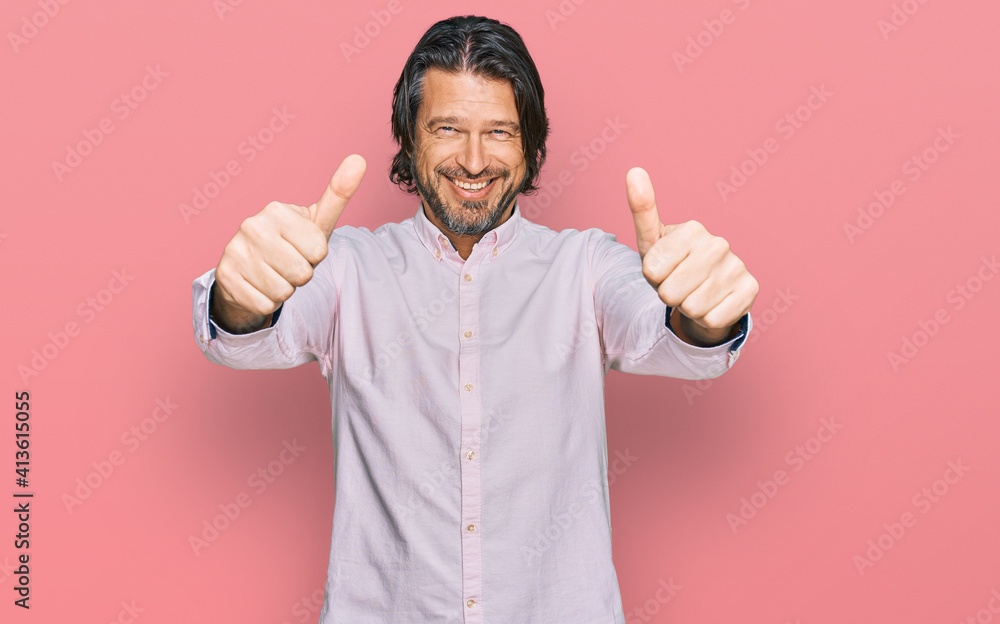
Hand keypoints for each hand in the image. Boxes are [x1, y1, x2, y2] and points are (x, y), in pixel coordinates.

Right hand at [212, 154, 366, 330]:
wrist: (248, 270)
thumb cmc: (291, 244)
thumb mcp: (316, 222)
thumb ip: (338, 194)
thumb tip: (360, 159)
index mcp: (276, 210)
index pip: (318, 252)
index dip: (315, 258)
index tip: (301, 249)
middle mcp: (251, 227)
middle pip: (302, 273)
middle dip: (300, 276)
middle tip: (287, 264)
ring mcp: (234, 251)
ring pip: (283, 291)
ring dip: (284, 290)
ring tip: (273, 275)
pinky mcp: (225, 277)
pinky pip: (265, 304)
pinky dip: (267, 302)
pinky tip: (258, 287)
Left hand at [626, 166, 757, 344]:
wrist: (706, 291)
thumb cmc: (672, 264)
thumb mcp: (652, 242)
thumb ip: (642, 209)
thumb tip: (633, 170)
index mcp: (693, 229)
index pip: (651, 272)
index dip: (652, 278)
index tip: (664, 269)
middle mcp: (719, 244)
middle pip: (669, 292)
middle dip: (669, 295)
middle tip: (679, 285)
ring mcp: (737, 266)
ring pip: (691, 308)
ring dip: (688, 308)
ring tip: (694, 293)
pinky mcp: (751, 290)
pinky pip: (712, 319)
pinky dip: (707, 319)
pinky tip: (713, 303)